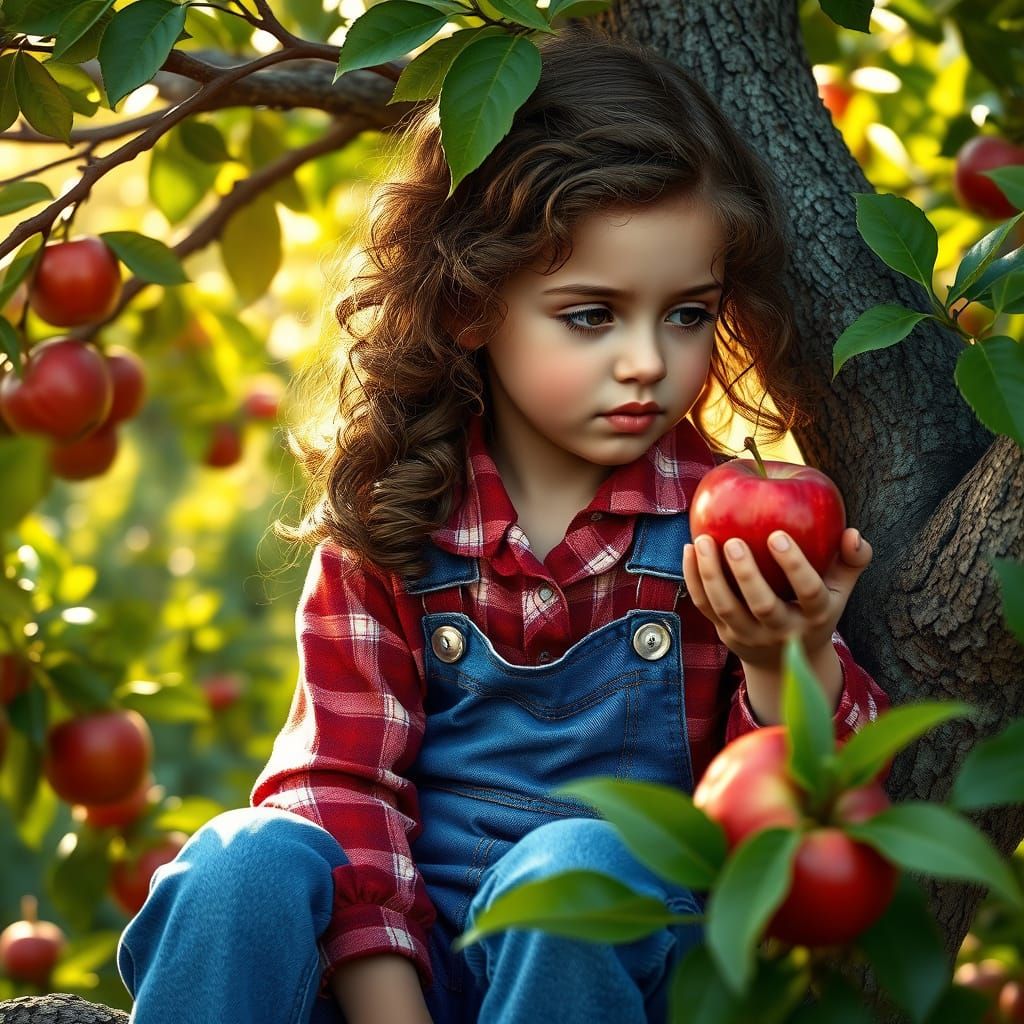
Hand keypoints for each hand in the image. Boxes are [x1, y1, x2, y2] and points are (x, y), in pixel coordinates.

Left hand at [682, 527, 872, 669]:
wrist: (785, 663)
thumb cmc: (813, 610)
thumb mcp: (840, 591)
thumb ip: (852, 561)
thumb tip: (853, 533)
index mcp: (815, 616)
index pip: (809, 593)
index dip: (794, 566)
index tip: (778, 535)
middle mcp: (782, 630)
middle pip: (762, 605)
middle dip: (747, 574)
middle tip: (732, 541)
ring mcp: (750, 635)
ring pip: (726, 608)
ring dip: (711, 575)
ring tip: (702, 540)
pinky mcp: (724, 633)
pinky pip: (704, 606)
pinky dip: (693, 579)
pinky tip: (689, 549)